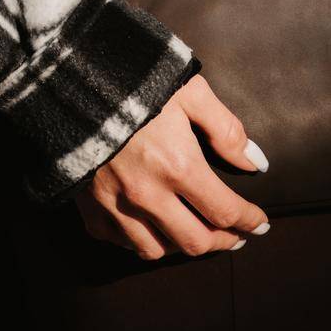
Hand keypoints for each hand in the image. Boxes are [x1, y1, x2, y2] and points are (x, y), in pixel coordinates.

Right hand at [72, 73, 270, 258]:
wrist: (70, 79)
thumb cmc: (136, 80)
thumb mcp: (189, 91)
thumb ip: (226, 129)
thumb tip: (255, 162)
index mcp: (178, 166)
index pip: (224, 211)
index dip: (248, 220)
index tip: (260, 223)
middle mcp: (148, 195)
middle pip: (194, 241)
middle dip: (222, 242)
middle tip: (234, 237)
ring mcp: (115, 206)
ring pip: (156, 250)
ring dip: (180, 246)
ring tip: (193, 233)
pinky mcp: (90, 208)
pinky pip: (120, 241)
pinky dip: (139, 240)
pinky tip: (149, 227)